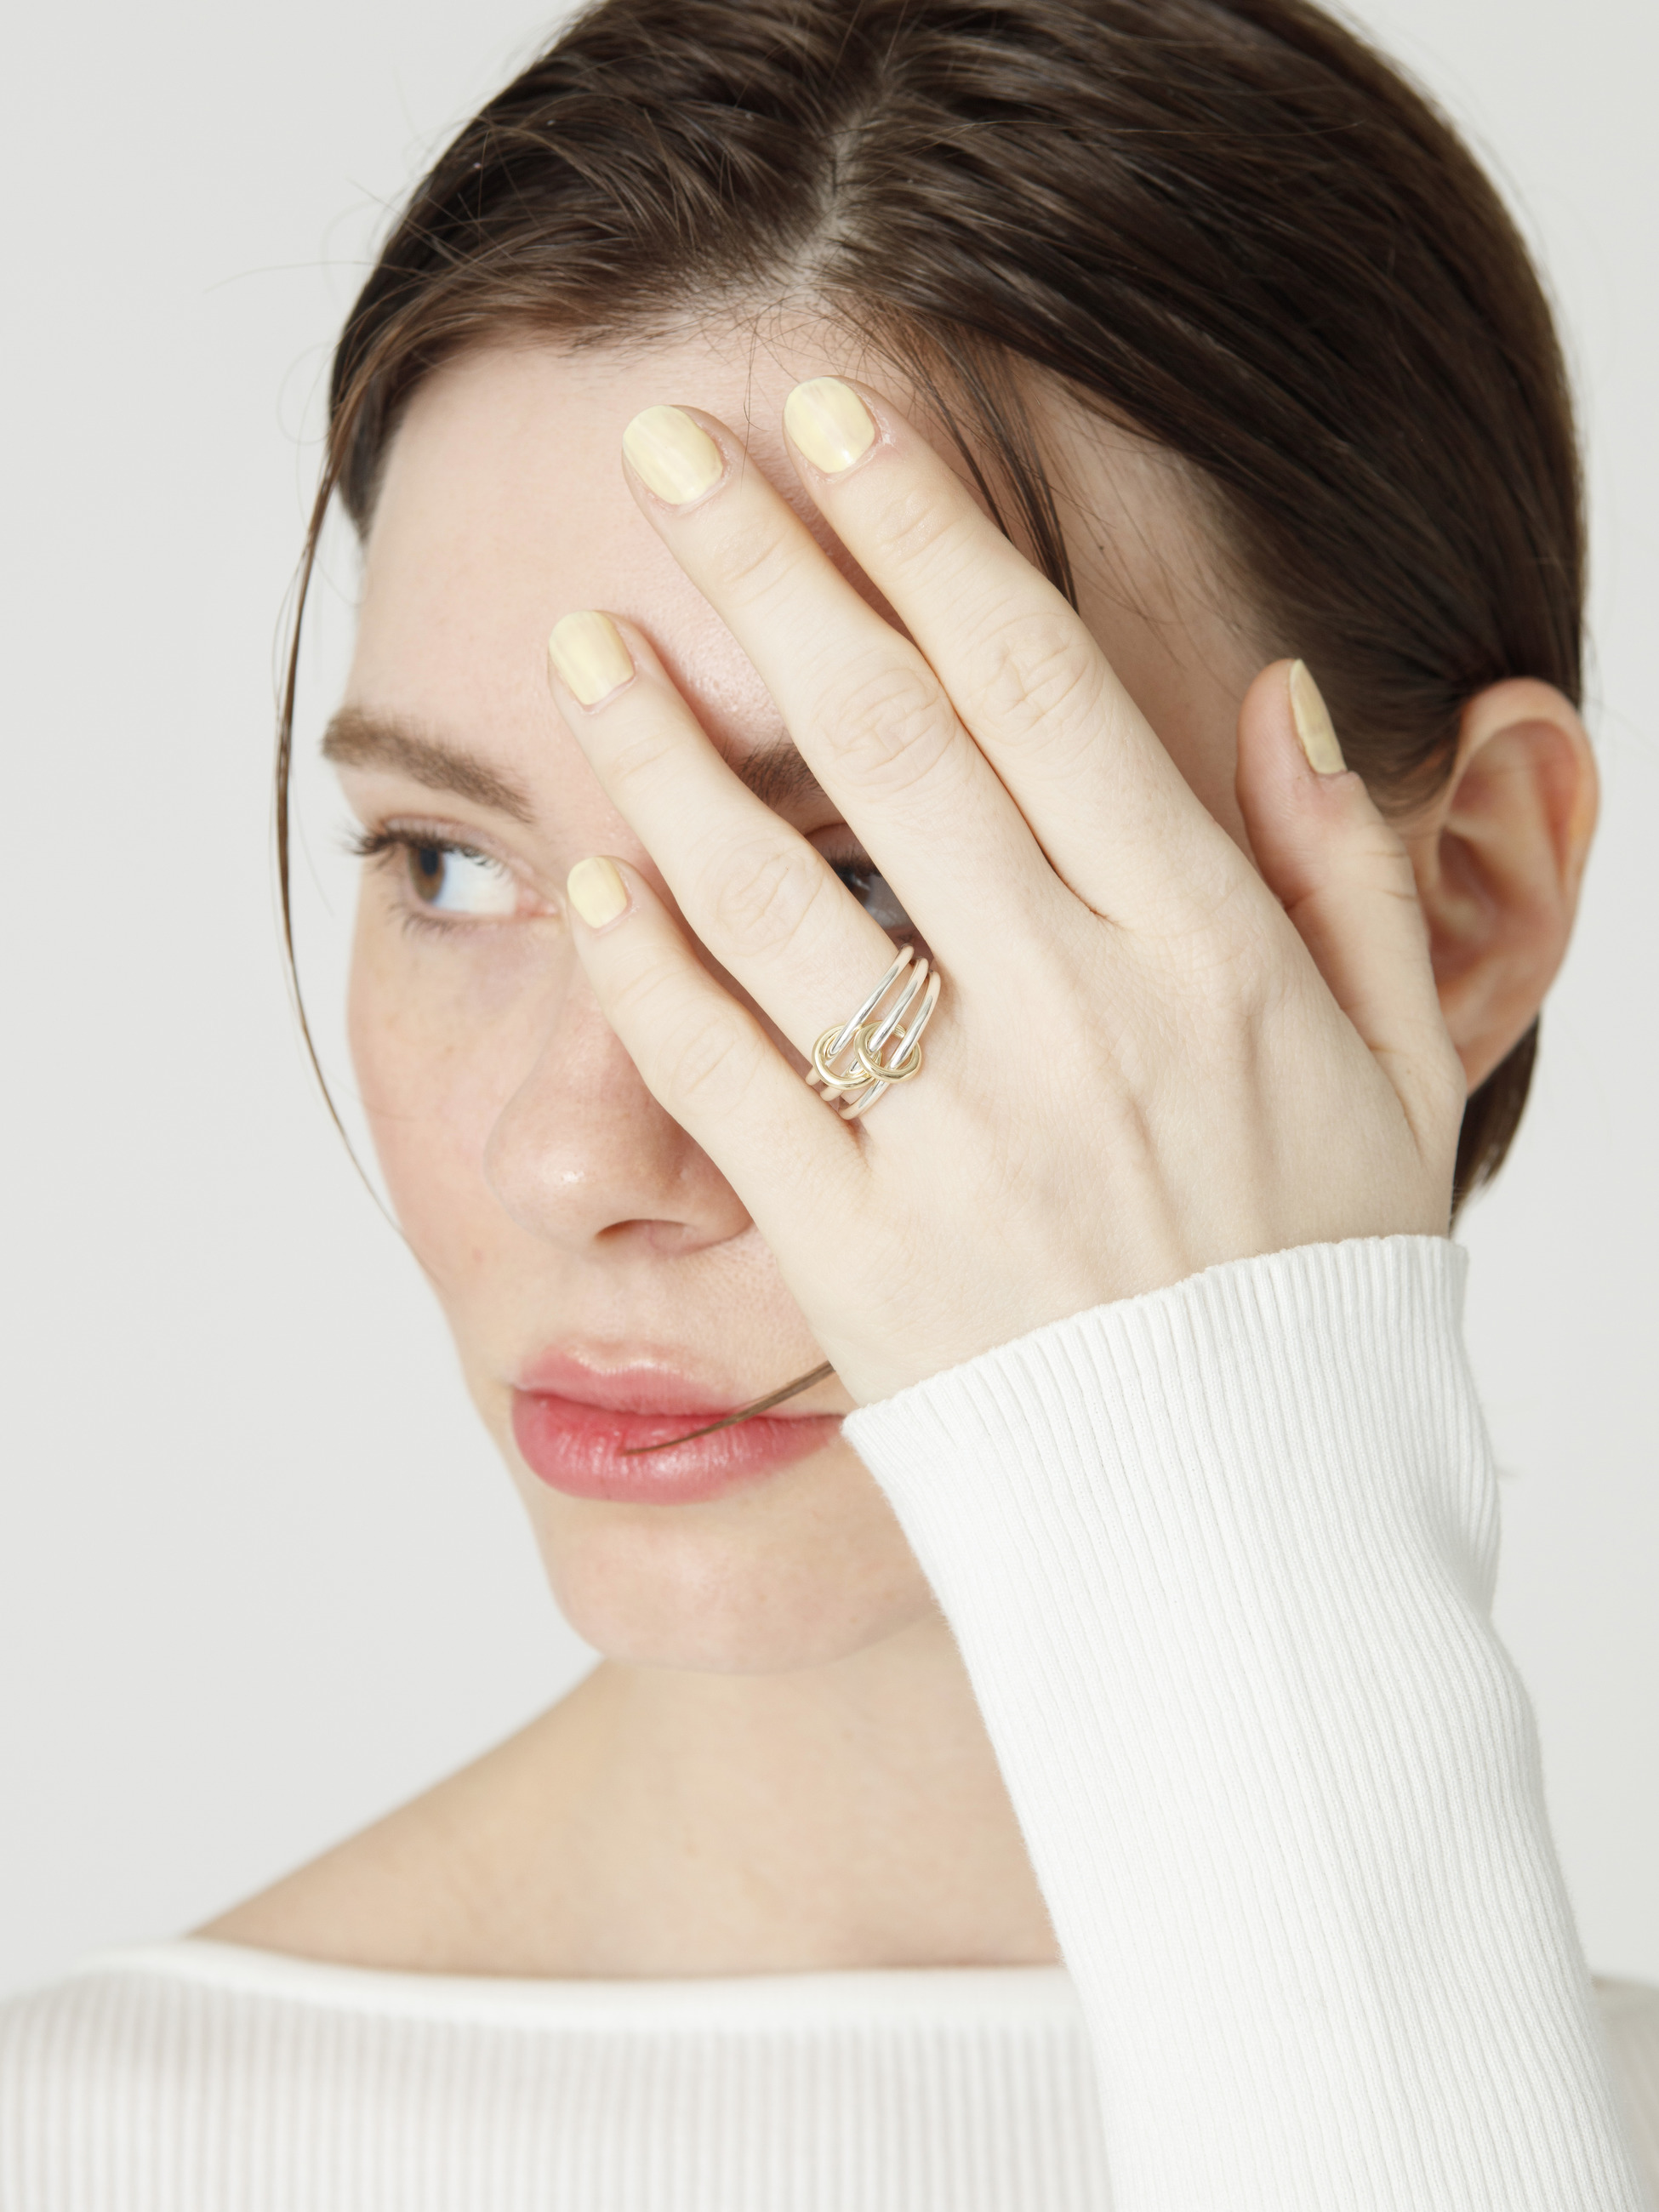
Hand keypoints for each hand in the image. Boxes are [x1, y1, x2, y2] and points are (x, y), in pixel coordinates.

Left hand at [547, 380, 1464, 1403]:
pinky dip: (647, 977)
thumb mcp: (1399, 1074)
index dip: (930, 539)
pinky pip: (728, 1088)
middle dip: (769, 571)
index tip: (841, 427)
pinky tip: (587, 878)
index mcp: (1211, 958)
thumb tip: (1277, 694)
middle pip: (893, 746)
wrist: (1251, 1539)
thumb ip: (1347, 873)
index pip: (1045, 692)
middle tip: (670, 447)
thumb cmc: (1319, 1293)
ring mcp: (958, 1145)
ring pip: (780, 898)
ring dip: (660, 751)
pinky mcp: (859, 1261)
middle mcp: (1079, 1025)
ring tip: (576, 638)